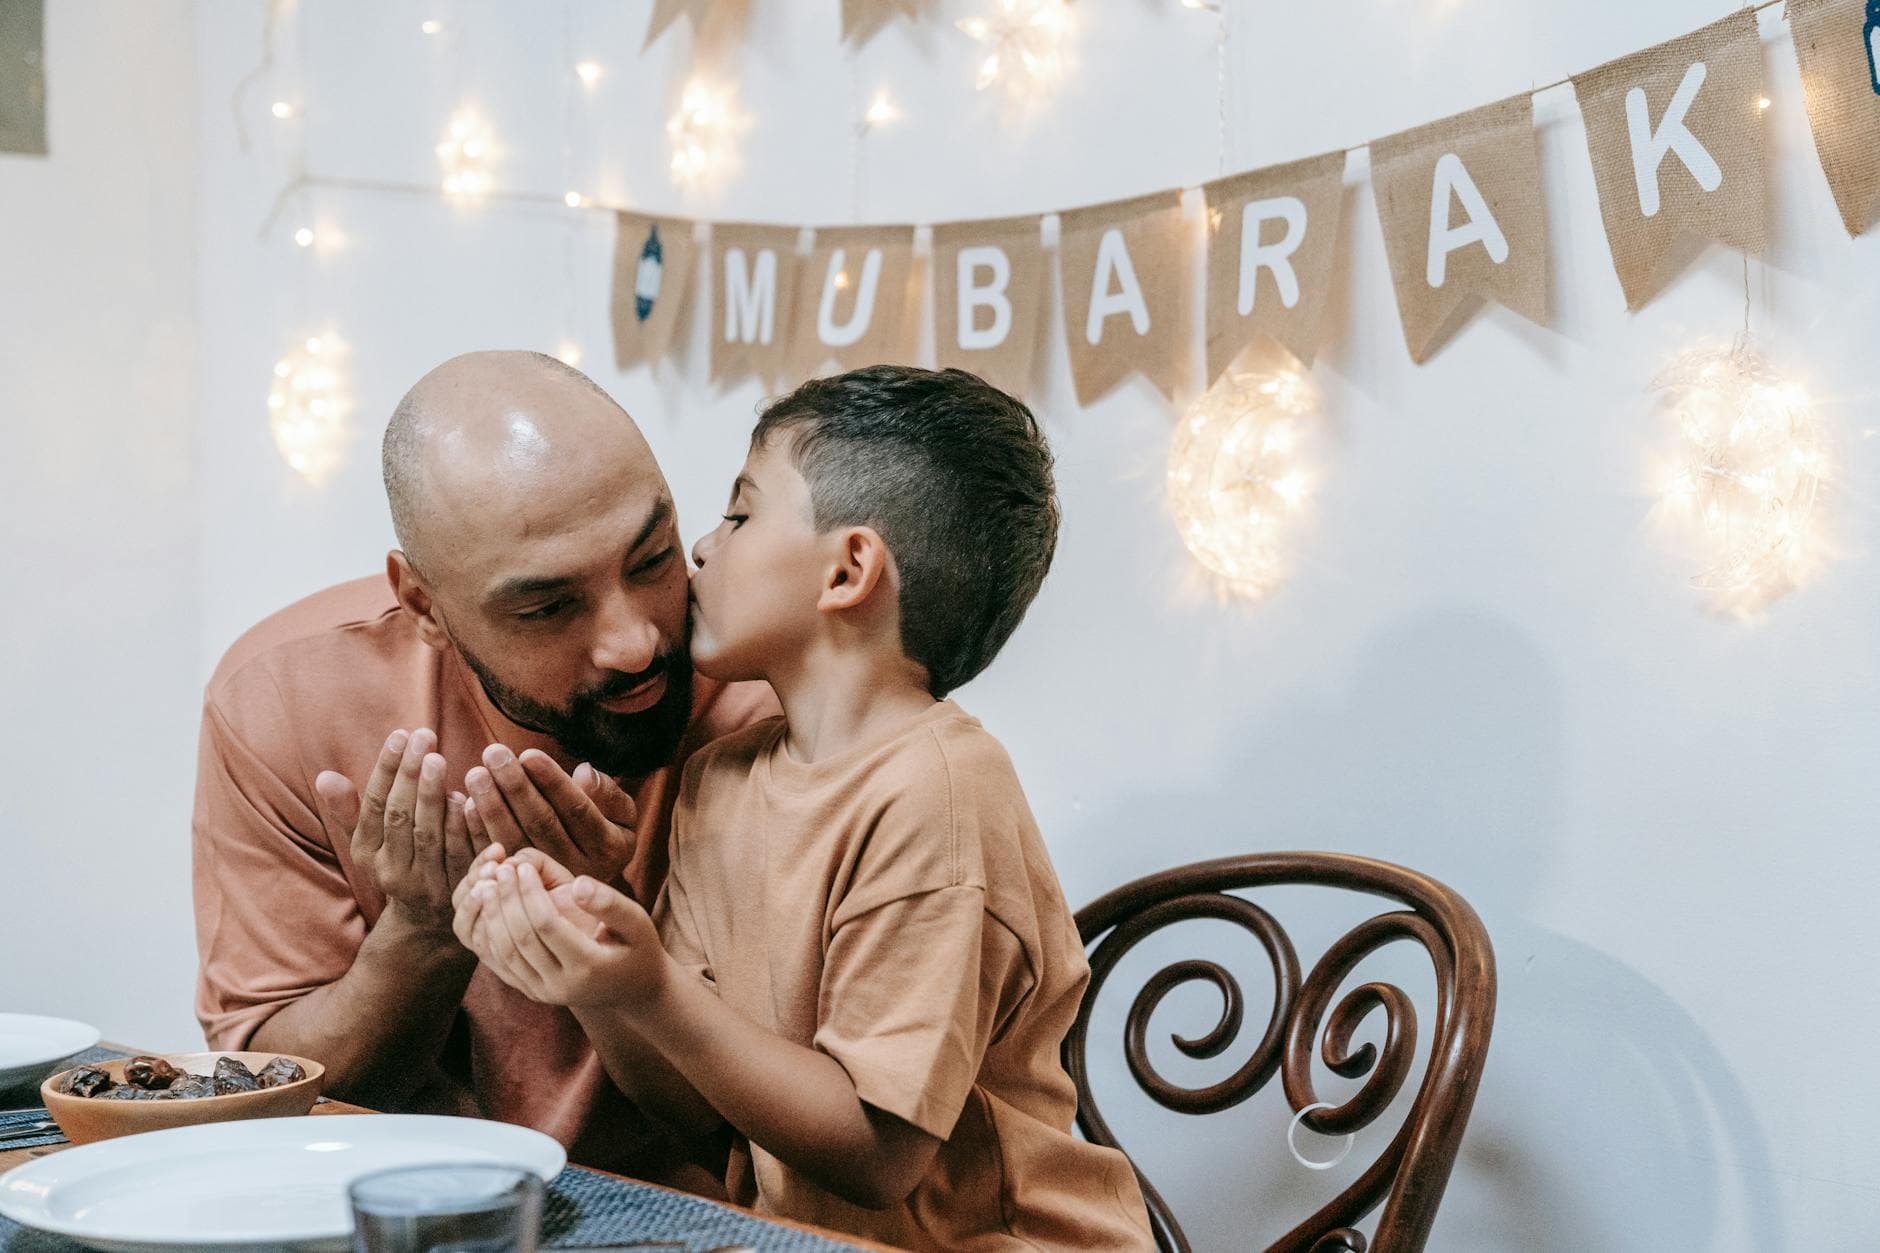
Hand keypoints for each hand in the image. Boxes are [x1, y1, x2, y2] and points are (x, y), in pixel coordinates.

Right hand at [317, 728, 481, 929]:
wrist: (428, 920)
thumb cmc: (399, 859)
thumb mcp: (369, 840)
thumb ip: (350, 808)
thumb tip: (324, 776)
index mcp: (366, 853)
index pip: (374, 805)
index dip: (387, 769)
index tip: (400, 734)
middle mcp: (391, 871)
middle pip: (400, 816)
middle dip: (410, 774)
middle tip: (424, 736)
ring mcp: (424, 883)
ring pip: (427, 834)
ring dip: (433, 794)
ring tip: (439, 758)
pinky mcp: (457, 889)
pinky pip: (461, 853)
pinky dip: (465, 824)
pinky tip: (470, 795)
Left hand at [456, 851, 666, 1011]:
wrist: (631, 990)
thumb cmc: (637, 947)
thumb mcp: (637, 922)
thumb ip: (609, 903)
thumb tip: (578, 884)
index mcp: (588, 966)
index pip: (547, 925)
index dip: (530, 892)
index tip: (521, 865)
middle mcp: (561, 986)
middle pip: (521, 938)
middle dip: (506, 901)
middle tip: (498, 870)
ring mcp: (543, 993)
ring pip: (505, 953)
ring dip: (492, 917)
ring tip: (486, 885)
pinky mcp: (531, 992)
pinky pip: (501, 964)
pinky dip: (489, 936)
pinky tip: (488, 910)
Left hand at [462, 748, 639, 891]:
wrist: (587, 887)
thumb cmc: (604, 833)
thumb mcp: (623, 816)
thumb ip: (610, 795)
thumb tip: (584, 772)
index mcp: (607, 848)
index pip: (577, 810)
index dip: (552, 782)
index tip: (529, 754)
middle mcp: (576, 868)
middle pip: (541, 823)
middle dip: (515, 786)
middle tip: (493, 753)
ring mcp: (544, 882)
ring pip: (514, 840)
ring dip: (491, 805)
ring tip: (476, 773)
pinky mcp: (517, 886)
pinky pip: (494, 859)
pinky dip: (479, 832)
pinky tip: (468, 805)